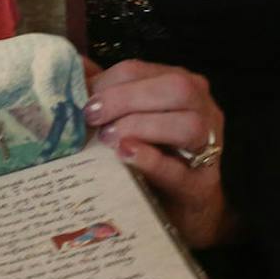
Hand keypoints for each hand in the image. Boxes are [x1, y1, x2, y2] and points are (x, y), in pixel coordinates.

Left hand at [85, 59, 235, 249]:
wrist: (177, 210)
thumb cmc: (148, 154)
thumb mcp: (127, 118)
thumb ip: (105, 94)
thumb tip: (71, 68)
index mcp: (178, 84)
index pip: (140, 70)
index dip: (107, 82)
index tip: (83, 101)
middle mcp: (202, 108)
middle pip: (173, 87)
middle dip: (125, 98)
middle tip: (92, 117)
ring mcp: (209, 147)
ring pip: (187, 124)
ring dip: (141, 126)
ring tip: (109, 139)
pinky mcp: (201, 186)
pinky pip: (179, 170)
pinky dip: (150, 160)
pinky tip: (126, 154)